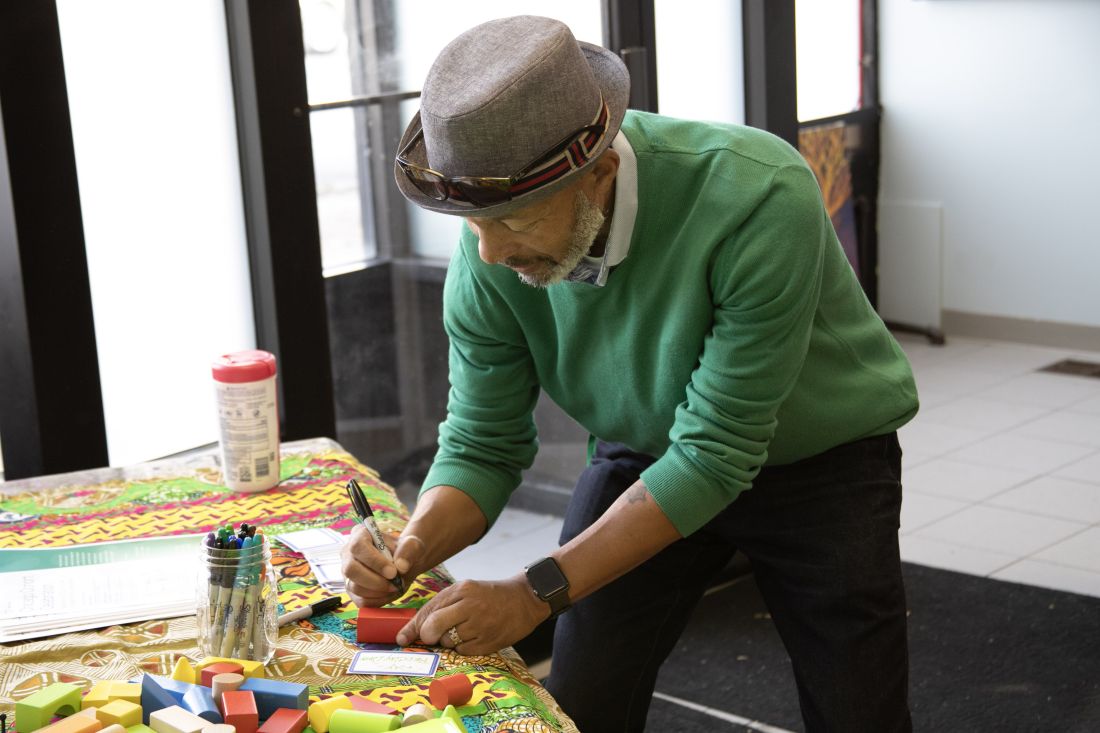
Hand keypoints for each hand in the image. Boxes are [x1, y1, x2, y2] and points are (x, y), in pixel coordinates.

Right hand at [341, 527, 425, 606]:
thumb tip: (401, 566)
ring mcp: (348, 573)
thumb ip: (409, 551)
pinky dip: (378, 600)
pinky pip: (360, 600)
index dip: (374, 561)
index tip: (393, 572)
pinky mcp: (352, 590)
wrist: (403, 566)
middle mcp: (348, 553)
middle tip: (395, 584)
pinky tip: (389, 593)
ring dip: (378, 591)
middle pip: (350, 569)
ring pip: (354, 587)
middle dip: (375, 581)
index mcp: (360, 535)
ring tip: (396, 587)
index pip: (358, 546)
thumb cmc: (404, 552)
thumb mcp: (412, 546)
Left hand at [396, 574, 547, 654]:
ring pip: (448, 641)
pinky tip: (476, 636)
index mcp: (460, 590)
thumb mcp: (465, 591)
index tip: (402, 639)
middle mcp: (468, 606)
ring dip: (449, 641)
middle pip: (433, 628)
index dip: (412, 628)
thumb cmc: (490, 596)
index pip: (428, 611)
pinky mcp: (488, 642)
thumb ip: (441, 606)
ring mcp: (479, 625)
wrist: (525, 599)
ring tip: (464, 630)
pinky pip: (464, 651)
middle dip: (427, 636)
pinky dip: (464, 648)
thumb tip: (415, 629)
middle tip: (432, 637)